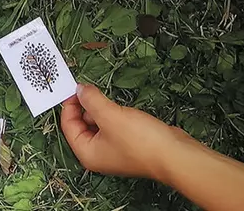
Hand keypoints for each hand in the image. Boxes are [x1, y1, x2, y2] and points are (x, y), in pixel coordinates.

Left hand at [61, 84, 190, 182]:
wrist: (176, 155)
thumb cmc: (139, 139)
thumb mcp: (110, 115)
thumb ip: (91, 100)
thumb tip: (79, 89)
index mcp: (86, 153)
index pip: (67, 126)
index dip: (69, 105)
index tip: (76, 88)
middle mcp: (97, 154)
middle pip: (81, 125)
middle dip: (85, 106)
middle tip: (93, 90)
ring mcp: (113, 150)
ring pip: (98, 124)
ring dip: (100, 110)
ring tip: (108, 100)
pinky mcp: (128, 145)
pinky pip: (112, 126)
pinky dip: (113, 116)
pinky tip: (121, 109)